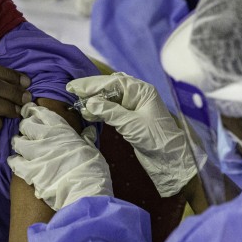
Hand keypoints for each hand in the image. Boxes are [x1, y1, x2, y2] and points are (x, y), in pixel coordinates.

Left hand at [8, 103, 110, 209]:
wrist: (83, 191)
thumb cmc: (92, 169)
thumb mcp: (92, 151)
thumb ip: (87, 140)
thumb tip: (89, 131)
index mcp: (62, 130)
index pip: (43, 114)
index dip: (34, 111)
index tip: (30, 111)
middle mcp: (45, 138)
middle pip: (26, 125)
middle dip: (26, 128)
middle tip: (27, 132)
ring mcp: (35, 153)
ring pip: (18, 142)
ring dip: (19, 144)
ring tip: (21, 147)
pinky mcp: (28, 170)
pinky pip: (15, 162)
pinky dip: (14, 162)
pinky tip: (16, 162)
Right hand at [68, 73, 195, 196]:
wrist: (169, 159)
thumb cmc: (156, 138)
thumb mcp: (131, 124)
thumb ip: (110, 111)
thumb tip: (90, 102)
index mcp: (141, 90)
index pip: (113, 82)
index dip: (92, 84)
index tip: (75, 87)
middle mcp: (137, 95)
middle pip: (110, 87)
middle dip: (91, 89)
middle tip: (72, 90)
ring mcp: (133, 106)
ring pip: (109, 98)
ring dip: (94, 100)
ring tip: (79, 104)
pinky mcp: (129, 118)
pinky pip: (111, 109)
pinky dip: (100, 110)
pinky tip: (89, 113)